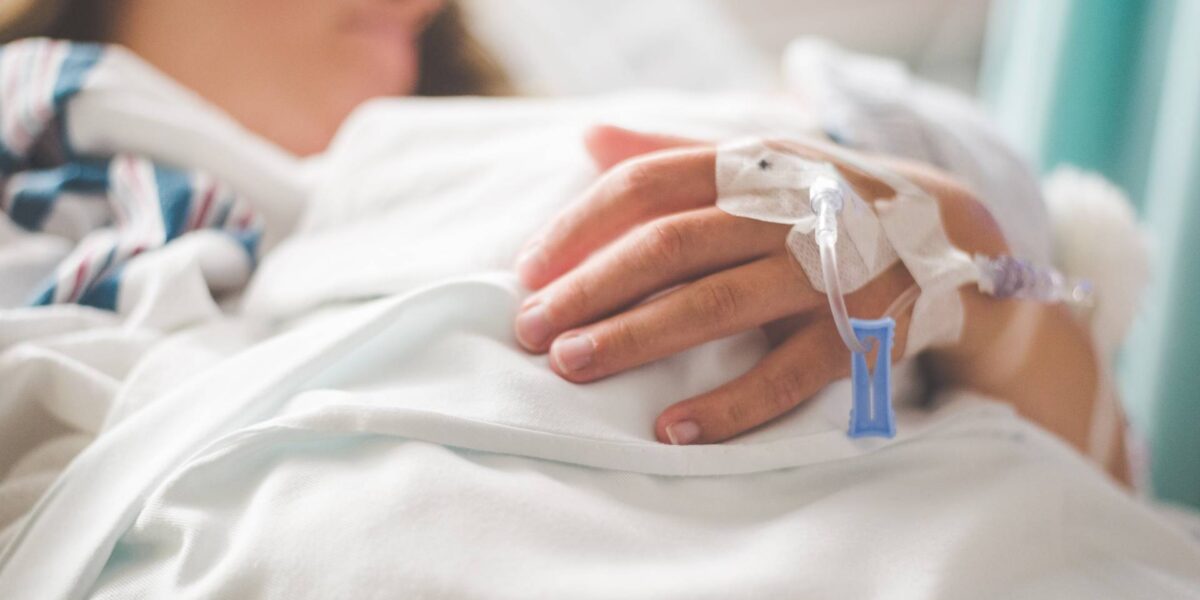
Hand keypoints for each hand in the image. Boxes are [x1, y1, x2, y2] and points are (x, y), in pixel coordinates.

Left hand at [513, 126, 1006, 444]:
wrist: (951, 233)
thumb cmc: (824, 200)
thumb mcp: (758, 163)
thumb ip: (674, 153)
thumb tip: (588, 138)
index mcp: (751, 166)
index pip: (648, 183)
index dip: (580, 225)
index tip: (526, 270)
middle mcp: (786, 210)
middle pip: (671, 245)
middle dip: (591, 288)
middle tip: (530, 329)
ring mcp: (828, 270)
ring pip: (719, 303)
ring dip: (638, 338)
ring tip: (573, 367)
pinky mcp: (864, 330)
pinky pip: (789, 373)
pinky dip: (731, 404)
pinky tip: (672, 428)